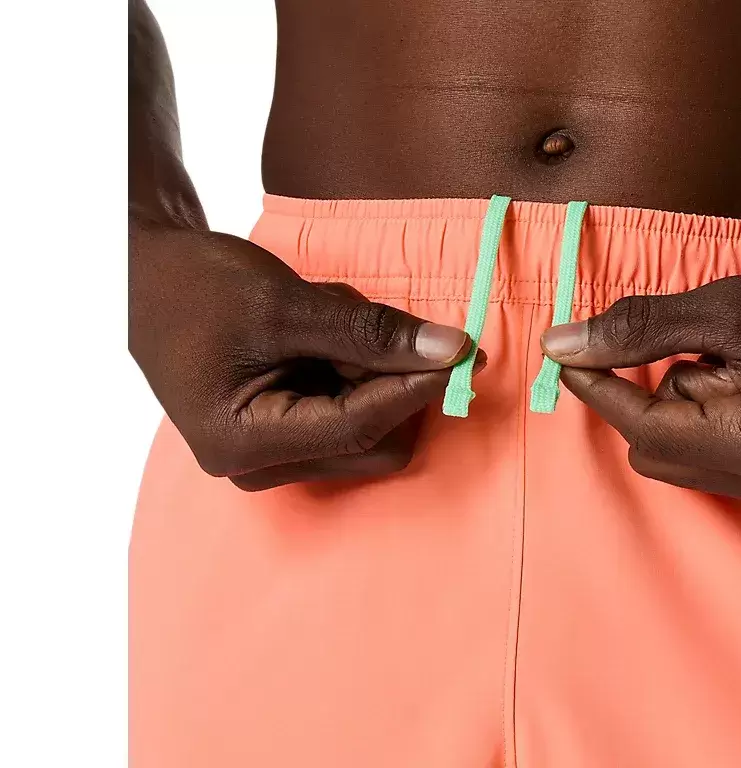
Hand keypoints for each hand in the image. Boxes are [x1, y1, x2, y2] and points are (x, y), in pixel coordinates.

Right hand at [129, 223, 477, 490]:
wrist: (147, 277)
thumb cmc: (199, 287)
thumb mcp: (285, 303)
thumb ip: (370, 330)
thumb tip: (451, 349)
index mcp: (243, 443)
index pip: (359, 427)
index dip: (417, 388)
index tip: (465, 351)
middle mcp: (260, 466)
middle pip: (373, 440)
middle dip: (388, 377)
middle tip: (370, 317)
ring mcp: (274, 455)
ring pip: (368, 425)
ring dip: (369, 366)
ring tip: (323, 314)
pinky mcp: (286, 436)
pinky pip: (351, 411)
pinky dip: (354, 367)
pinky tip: (320, 331)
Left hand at [541, 247, 740, 512]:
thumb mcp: (729, 306)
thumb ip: (639, 328)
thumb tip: (563, 344)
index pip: (644, 428)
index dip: (598, 386)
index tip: (565, 350)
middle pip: (658, 449)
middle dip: (651, 390)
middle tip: (681, 336)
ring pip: (684, 449)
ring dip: (685, 396)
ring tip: (737, 349)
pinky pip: (717, 449)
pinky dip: (710, 407)